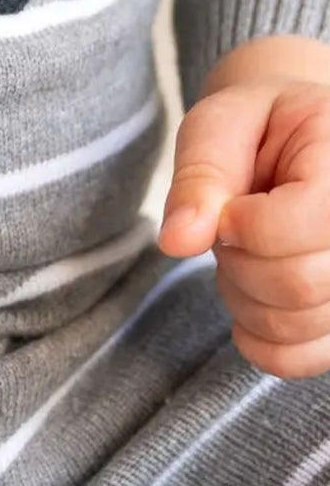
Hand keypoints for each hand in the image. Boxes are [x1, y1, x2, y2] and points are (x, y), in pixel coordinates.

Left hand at [159, 36, 329, 378]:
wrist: (290, 141)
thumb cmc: (253, 128)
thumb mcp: (217, 127)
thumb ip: (199, 178)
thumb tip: (177, 242)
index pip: (293, 225)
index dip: (240, 224)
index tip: (229, 204)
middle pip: (298, 283)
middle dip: (238, 261)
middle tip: (232, 228)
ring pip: (300, 324)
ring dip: (245, 299)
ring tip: (245, 255)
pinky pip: (307, 358)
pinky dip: (264, 343)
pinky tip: (249, 306)